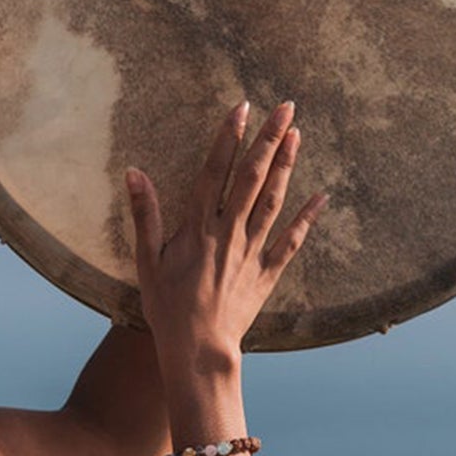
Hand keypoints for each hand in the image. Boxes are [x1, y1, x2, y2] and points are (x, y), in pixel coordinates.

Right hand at [125, 100, 327, 361]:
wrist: (198, 349)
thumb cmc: (167, 308)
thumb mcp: (147, 261)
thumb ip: (144, 215)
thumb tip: (134, 173)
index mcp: (198, 227)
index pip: (215, 171)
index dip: (228, 137)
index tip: (242, 107)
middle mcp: (229, 232)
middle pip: (252, 177)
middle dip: (269, 138)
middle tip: (286, 106)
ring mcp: (252, 252)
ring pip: (273, 200)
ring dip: (287, 165)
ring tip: (297, 134)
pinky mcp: (267, 273)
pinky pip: (292, 241)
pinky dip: (308, 218)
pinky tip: (322, 195)